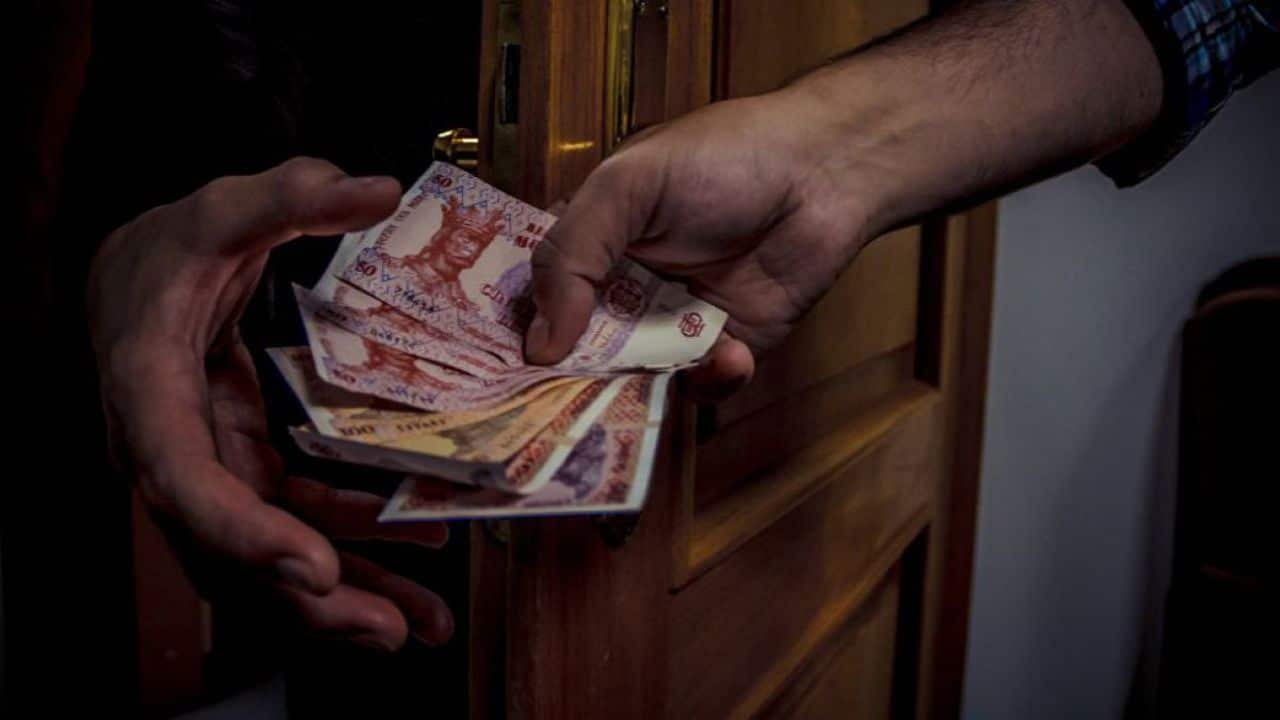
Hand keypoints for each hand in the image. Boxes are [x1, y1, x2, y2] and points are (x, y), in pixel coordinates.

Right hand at [89, 157, 451, 650]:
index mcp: (151, 393)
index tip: (308, 568)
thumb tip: (377, 186)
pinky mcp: (246, 468)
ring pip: (271, 552)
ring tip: (422, 624)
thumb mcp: (220, 210)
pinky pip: (296, 524)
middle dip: (313, 597)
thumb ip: (289, 197)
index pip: (185, 481)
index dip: (242, 532)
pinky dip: (352, 546)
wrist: (134, 277)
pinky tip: (416, 555)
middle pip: (236, 548)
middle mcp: (177, 451)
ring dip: (348, 591)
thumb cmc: (168, 250)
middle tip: (389, 630)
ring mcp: (214, 468)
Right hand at [523, 0, 1164, 402]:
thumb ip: (572, 256)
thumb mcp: (627, 187)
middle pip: (576, 350)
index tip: (493, 371)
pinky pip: (700, 387)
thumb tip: (539, 344)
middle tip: (559, 409)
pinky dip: (711, 380)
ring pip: (634, 379)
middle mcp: (623, 287)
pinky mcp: (725, 346)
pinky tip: (731, 352)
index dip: (515, 332)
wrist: (825, 172)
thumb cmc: (722, 159)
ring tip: (652, 381)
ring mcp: (673, 321)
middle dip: (570, 381)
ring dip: (642, 387)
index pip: (534, 295)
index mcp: (589, 241)